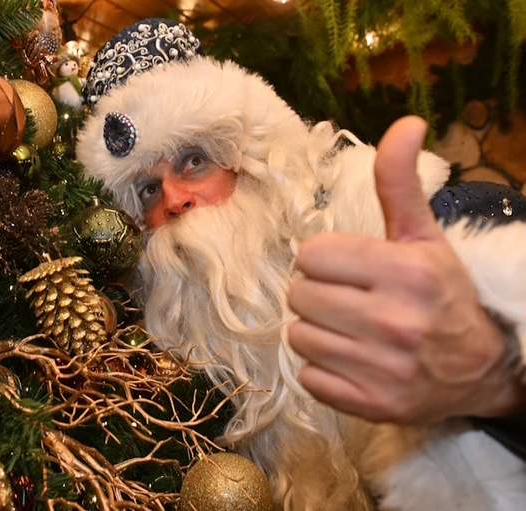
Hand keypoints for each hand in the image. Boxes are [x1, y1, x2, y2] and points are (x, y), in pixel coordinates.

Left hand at [288, 116, 525, 423]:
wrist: (480, 367)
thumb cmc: (442, 294)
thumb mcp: (423, 235)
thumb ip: (399, 183)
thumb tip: (406, 123)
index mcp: (406, 271)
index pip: (311, 256)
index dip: (326, 260)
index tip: (351, 269)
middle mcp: (395, 321)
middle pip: (299, 296)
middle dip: (319, 293)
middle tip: (351, 299)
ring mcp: (383, 369)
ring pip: (299, 336)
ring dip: (318, 330)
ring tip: (351, 330)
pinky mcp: (372, 405)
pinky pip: (309, 376)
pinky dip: (324, 369)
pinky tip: (353, 359)